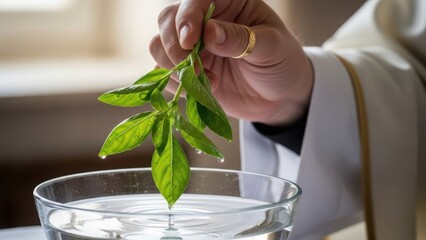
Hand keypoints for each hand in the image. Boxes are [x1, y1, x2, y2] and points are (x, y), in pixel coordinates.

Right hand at [150, 0, 312, 126]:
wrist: (280, 96)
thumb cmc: (282, 62)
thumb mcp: (271, 47)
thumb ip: (242, 38)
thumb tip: (209, 33)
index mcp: (228, 3)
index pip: (194, 0)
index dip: (186, 18)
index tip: (190, 42)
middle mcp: (205, 21)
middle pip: (167, 20)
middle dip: (174, 45)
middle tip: (194, 68)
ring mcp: (194, 47)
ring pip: (159, 46)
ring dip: (175, 67)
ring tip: (207, 80)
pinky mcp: (188, 71)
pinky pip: (166, 74)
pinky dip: (177, 84)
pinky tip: (204, 89)